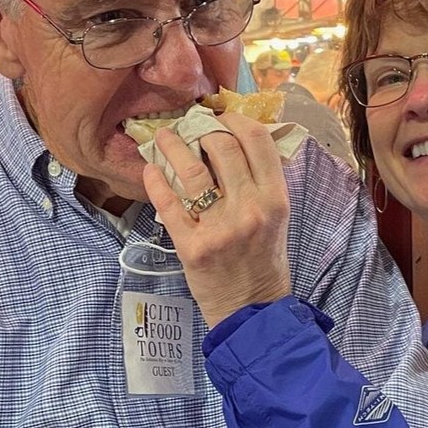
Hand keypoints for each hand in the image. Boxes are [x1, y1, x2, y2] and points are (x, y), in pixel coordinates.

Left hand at [143, 113, 291, 327]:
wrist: (251, 311)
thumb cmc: (264, 262)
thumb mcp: (277, 219)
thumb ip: (261, 183)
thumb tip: (235, 141)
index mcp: (275, 199)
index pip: (256, 140)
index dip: (235, 119)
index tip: (220, 116)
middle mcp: (250, 210)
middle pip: (221, 146)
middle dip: (201, 128)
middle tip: (189, 125)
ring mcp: (219, 228)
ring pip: (191, 170)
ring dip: (172, 145)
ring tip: (163, 137)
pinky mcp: (192, 246)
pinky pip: (169, 204)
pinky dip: (155, 181)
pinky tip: (150, 170)